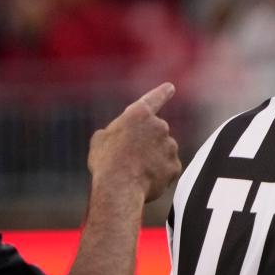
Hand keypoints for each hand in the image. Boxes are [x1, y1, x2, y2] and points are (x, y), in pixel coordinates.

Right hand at [88, 82, 181, 203]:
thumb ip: (114, 132)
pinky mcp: (175, 165)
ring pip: (163, 152)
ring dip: (152, 159)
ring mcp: (170, 146)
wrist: (119, 187)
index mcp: (138, 115)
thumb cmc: (106, 163)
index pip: (153, 99)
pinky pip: (167, 169)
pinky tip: (144, 181)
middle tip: (128, 159)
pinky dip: (159, 174)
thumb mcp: (100, 141)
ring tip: (134, 172)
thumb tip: (118, 138)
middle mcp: (159, 126)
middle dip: (146, 144)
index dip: (162, 93)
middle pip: (155, 133)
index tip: (170, 87)